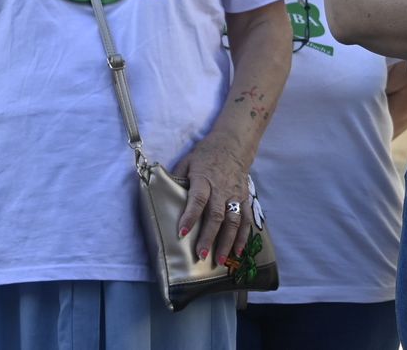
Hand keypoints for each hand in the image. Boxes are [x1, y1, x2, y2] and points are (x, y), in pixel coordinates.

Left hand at [173, 136, 253, 268]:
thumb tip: (160, 194)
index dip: (189, 216)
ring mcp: (235, 195)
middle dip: (209, 237)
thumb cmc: (206, 155)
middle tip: (201, 256)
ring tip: (221, 261)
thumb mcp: (187, 161)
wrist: (233, 144)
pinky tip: (238, 251)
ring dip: (227, 242)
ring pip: (233, 221)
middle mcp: (221, 189)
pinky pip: (245, 219)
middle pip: (216, 215)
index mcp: (204, 179)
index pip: (197, 199)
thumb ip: (176, 178)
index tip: (181, 233)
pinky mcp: (245, 198)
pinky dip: (243, 236)